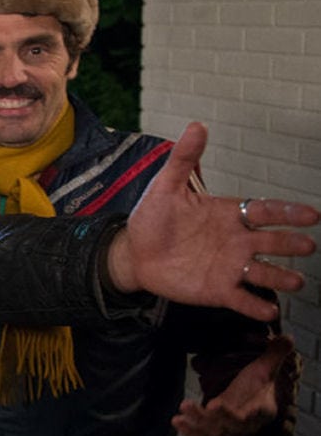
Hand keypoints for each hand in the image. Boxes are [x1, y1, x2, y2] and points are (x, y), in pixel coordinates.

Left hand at [107, 122, 318, 320]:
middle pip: (271, 242)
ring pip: (263, 272)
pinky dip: (256, 305)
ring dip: (281, 277)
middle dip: (290, 244)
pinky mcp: (217, 290)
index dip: (288, 213)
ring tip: (297, 282)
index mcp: (229, 214)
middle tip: (307, 246)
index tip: (311, 215)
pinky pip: (242, 298)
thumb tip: (197, 125)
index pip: (265, 210)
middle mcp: (237, 240)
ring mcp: (229, 266)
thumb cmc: (153, 218)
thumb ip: (184, 159)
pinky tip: (270, 310)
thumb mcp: (165, 186)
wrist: (134, 253)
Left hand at [172, 336, 294, 435]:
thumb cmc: (259, 384)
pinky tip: (176, 422)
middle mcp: (245, 424)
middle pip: (227, 426)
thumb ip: (275, 353)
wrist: (255, 402)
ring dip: (194, 425)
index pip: (249, 415)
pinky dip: (190, 432)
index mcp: (261, 410)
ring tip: (178, 416)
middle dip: (206, 417)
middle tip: (186, 404)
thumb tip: (288, 337)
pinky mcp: (215, 431)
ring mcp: (229, 430)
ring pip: (212, 433)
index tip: (216, 405)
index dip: (233, 413)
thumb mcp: (266, 368)